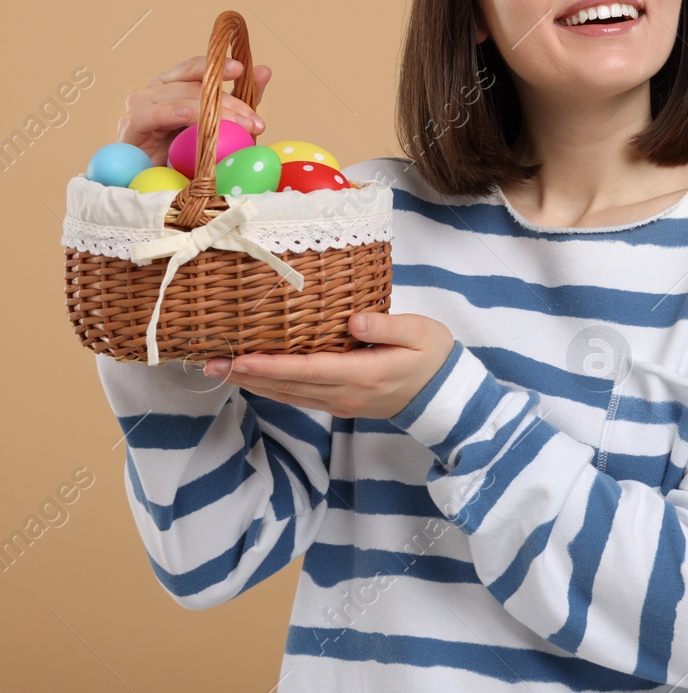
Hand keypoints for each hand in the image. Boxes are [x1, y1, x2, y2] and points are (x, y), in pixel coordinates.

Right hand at [119, 55, 272, 166]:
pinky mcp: (130, 126)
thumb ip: (241, 99)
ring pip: (179, 99)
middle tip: (254, 121)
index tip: (242, 70)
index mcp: (176, 85)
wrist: (157, 186)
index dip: (218, 66)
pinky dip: (170, 113)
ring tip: (239, 127)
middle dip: (229, 103)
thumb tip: (265, 70)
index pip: (197, 68)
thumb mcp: (221, 126)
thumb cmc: (187, 153)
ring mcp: (141, 106)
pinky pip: (150, 115)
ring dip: (211, 113)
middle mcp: (157, 90)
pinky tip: (187, 116)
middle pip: (194, 86)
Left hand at [201, 313, 456, 419]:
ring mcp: (340, 402)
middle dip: (246, 376)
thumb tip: (352, 320)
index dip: (270, 366)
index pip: (308, 370)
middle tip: (208, 364)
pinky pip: (297, 397)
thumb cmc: (433, 356)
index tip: (239, 358)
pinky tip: (252, 379)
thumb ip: (387, 325)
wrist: (444, 394)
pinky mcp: (339, 403)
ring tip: (219, 370)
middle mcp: (345, 394)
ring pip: (288, 395)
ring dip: (251, 384)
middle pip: (287, 386)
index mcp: (364, 374)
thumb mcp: (420, 332)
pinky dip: (270, 388)